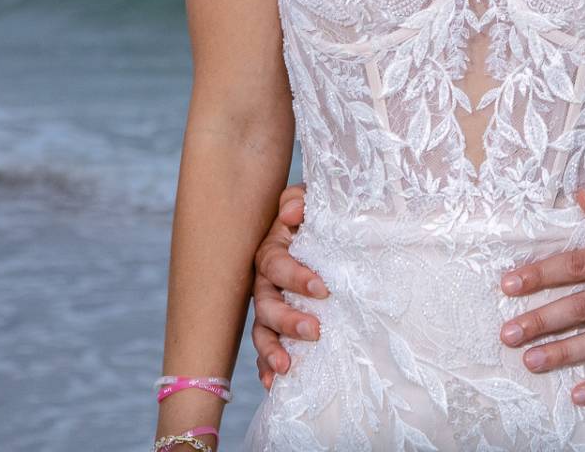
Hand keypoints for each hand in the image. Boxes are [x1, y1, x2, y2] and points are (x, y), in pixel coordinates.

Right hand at [249, 182, 327, 387]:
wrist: (321, 230)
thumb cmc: (316, 216)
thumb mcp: (310, 201)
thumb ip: (299, 200)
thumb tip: (291, 214)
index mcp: (272, 252)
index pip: (277, 266)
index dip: (297, 277)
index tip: (322, 289)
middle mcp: (265, 282)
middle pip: (266, 304)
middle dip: (287, 320)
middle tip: (315, 331)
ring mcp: (269, 305)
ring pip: (262, 330)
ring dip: (272, 349)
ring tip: (287, 367)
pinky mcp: (277, 324)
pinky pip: (266, 347)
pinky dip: (267, 366)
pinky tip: (274, 383)